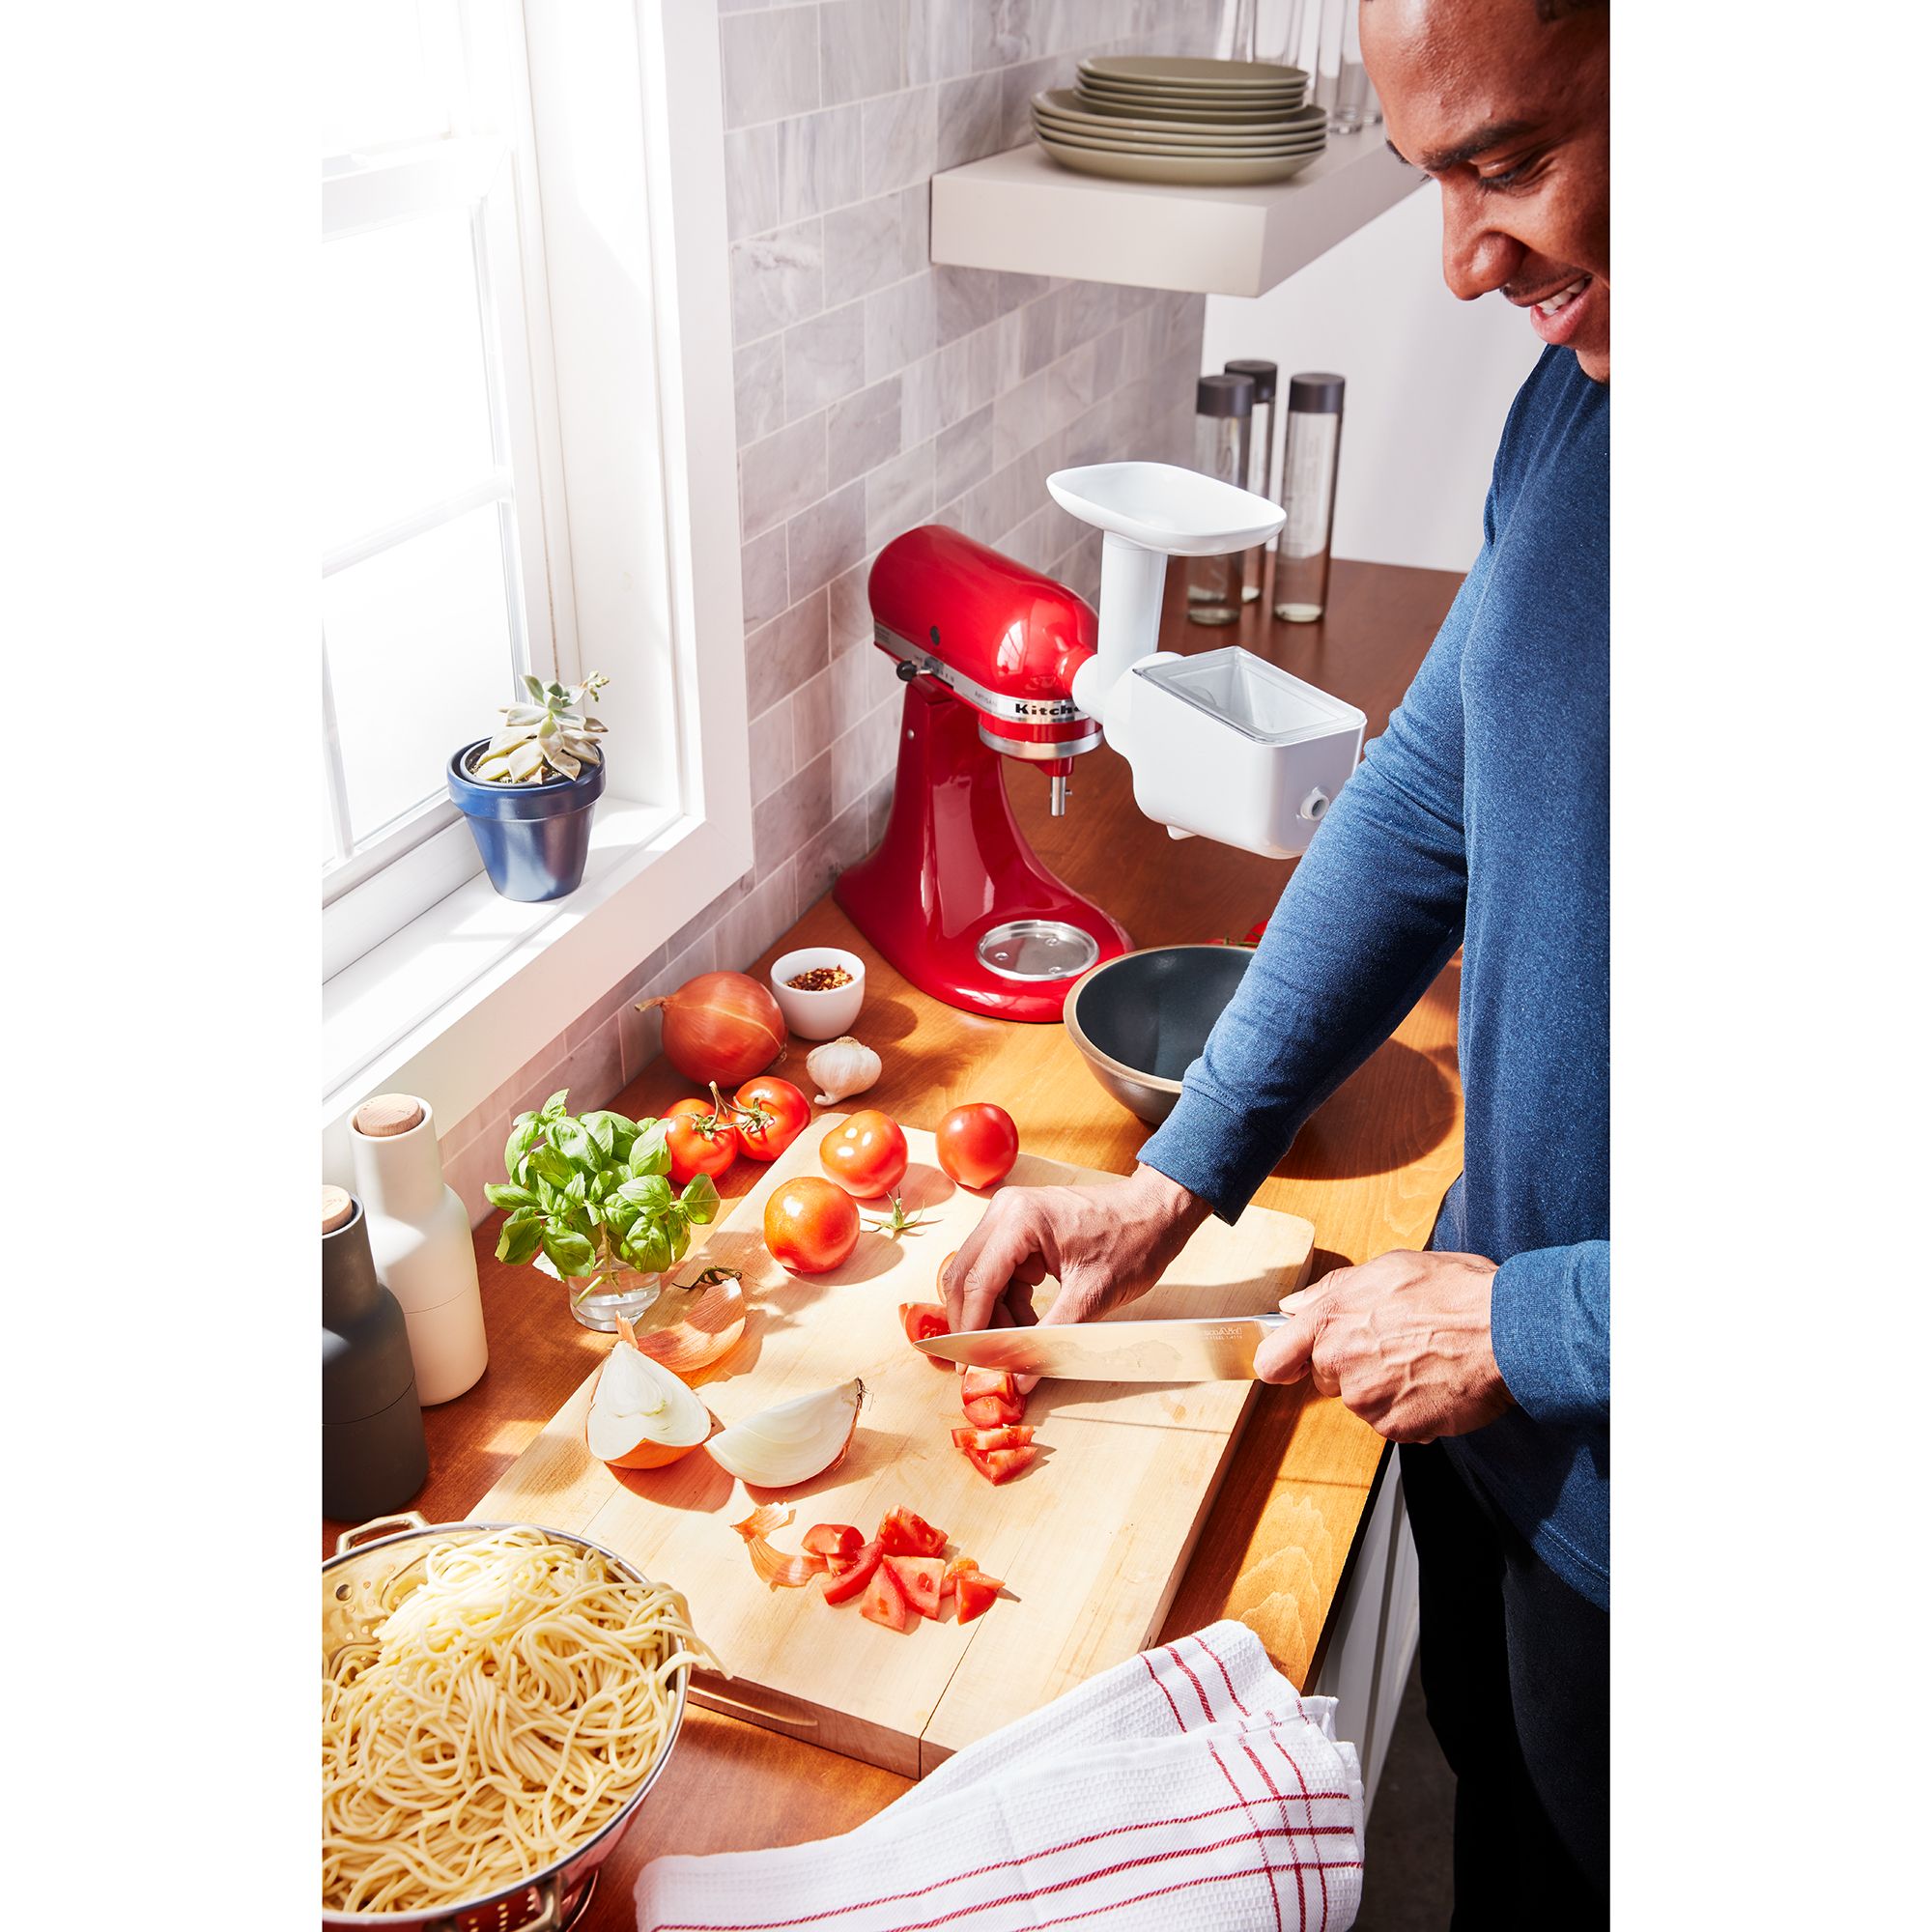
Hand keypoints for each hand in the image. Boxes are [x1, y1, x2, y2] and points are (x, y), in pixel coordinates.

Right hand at [942, 1164, 1210, 1390]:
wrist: (1158, 1212)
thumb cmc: (1133, 1242)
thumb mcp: (1091, 1296)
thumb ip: (1050, 1338)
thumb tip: (1021, 1378)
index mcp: (1018, 1220)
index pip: (977, 1282)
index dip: (970, 1328)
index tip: (969, 1367)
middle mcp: (1005, 1212)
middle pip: (967, 1277)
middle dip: (974, 1323)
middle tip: (983, 1364)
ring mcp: (1010, 1218)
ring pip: (980, 1277)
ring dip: (993, 1316)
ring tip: (1018, 1346)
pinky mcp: (1019, 1230)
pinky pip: (998, 1272)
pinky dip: (1007, 1303)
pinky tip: (1028, 1326)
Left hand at [1255, 1249, 1513, 1442]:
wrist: (1508, 1333)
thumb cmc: (1456, 1293)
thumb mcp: (1388, 1268)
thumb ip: (1332, 1290)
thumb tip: (1295, 1305)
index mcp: (1331, 1319)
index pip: (1273, 1358)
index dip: (1283, 1361)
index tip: (1289, 1362)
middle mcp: (1341, 1362)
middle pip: (1325, 1378)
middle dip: (1350, 1365)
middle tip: (1393, 1344)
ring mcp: (1368, 1400)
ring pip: (1361, 1400)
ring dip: (1384, 1388)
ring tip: (1423, 1360)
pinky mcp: (1397, 1428)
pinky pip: (1392, 1422)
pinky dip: (1410, 1410)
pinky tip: (1435, 1383)